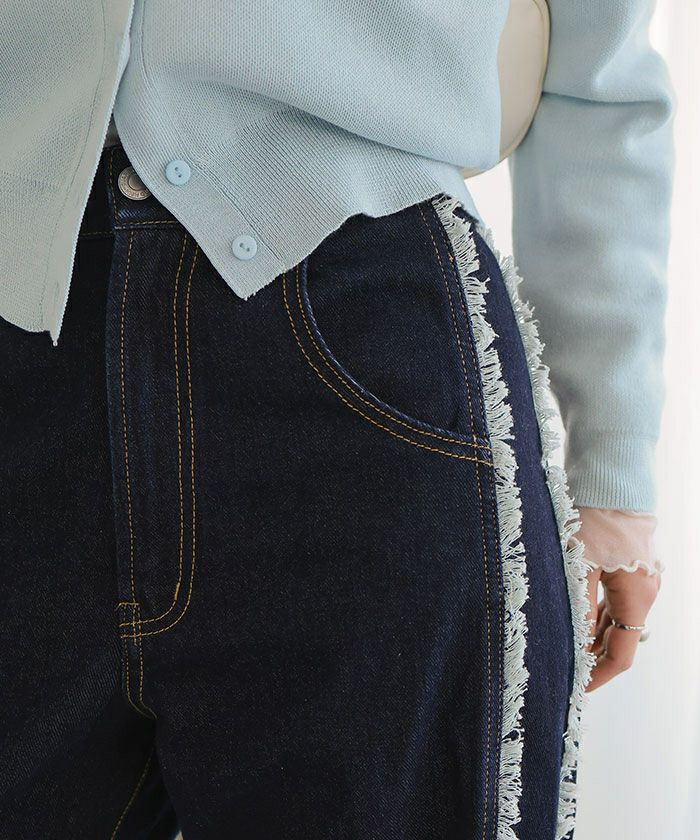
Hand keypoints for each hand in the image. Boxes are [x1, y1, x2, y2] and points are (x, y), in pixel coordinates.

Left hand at [573, 506, 662, 691]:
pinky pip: (611, 597)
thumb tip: (571, 646)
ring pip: (613, 616)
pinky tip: (570, 613)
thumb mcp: (579, 566)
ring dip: (589, 632)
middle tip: (560, 668)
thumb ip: (577, 608)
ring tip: (559, 643)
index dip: (599, 676)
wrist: (611, 476)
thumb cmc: (595, 517)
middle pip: (618, 637)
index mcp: (637, 597)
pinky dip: (592, 610)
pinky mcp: (626, 561)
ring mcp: (637, 575)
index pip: (622, 654)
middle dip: (591, 656)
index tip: (575, 688)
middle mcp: (643, 590)